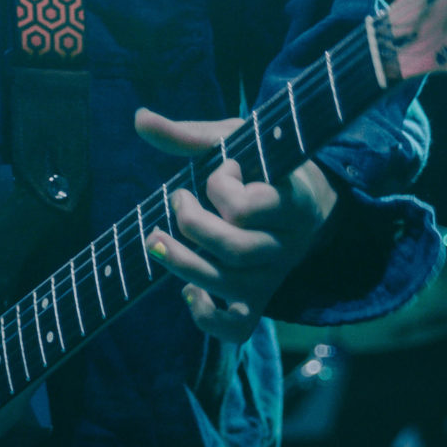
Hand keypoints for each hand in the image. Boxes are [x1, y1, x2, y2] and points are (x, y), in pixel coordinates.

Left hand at [135, 107, 338, 341]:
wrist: (308, 198)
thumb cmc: (265, 163)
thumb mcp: (236, 139)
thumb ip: (190, 134)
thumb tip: (139, 119)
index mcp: (294, 200)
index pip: (247, 207)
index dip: (220, 187)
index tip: (221, 170)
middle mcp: (289, 244)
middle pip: (235, 249)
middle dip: (192, 225)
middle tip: (178, 199)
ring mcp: (275, 275)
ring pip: (229, 284)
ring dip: (182, 263)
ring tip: (155, 240)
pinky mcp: (261, 298)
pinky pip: (238, 327)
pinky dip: (207, 316)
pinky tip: (187, 292)